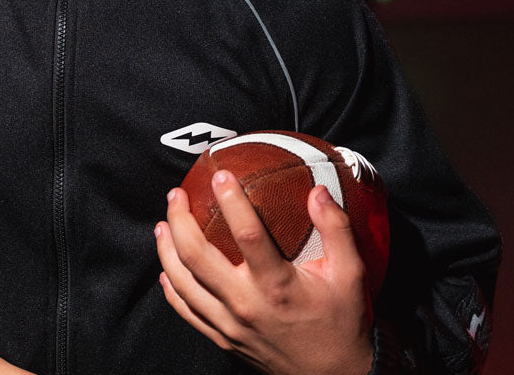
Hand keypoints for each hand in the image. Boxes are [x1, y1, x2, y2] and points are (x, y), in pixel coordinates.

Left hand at [154, 172, 373, 374]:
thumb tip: (318, 190)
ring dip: (166, 250)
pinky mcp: (223, 339)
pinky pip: (187, 311)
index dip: (230, 200)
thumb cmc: (342, 323)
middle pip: (197, 256)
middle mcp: (246, 304)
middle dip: (180, 220)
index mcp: (277, 286)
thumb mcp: (350, 275)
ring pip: (182, 283)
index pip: (246, 233)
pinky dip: (171, 288)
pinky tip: (167, 269)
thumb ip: (336, 229)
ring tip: (163, 224)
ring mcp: (230, 325)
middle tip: (175, 194)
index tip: (220, 174)